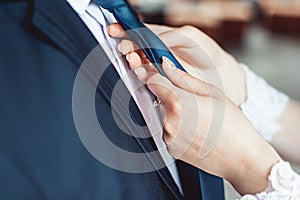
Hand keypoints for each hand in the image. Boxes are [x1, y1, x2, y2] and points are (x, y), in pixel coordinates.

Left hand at [108, 24, 280, 194]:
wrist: (241, 158)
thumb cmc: (232, 124)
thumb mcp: (212, 92)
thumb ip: (183, 78)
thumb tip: (165, 65)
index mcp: (177, 102)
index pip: (152, 81)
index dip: (153, 75)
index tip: (155, 72)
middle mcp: (168, 120)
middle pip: (157, 98)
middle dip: (168, 95)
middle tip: (191, 101)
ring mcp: (167, 137)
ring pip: (161, 114)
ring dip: (171, 112)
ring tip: (197, 118)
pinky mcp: (169, 148)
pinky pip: (167, 130)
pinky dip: (176, 127)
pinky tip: (194, 130)